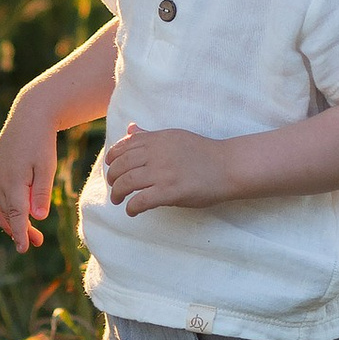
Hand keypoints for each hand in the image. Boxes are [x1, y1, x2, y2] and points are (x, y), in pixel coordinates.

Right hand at [0, 101, 59, 250]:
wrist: (28, 117)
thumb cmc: (41, 142)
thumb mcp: (47, 167)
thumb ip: (42, 193)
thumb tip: (38, 218)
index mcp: (14, 181)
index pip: (15, 216)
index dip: (20, 234)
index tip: (23, 249)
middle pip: (6, 215)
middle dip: (19, 231)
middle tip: (36, 242)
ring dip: (8, 222)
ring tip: (25, 231)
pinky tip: (4, 216)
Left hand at [101, 122, 231, 216]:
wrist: (228, 166)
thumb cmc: (202, 153)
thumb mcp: (174, 137)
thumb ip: (150, 135)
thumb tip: (130, 128)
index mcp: (158, 139)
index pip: (124, 146)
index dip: (112, 158)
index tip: (110, 167)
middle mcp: (157, 154)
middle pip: (121, 165)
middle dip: (112, 178)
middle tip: (113, 187)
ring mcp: (164, 173)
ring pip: (127, 183)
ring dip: (117, 193)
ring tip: (117, 200)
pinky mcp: (171, 191)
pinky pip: (141, 201)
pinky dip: (132, 207)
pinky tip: (132, 211)